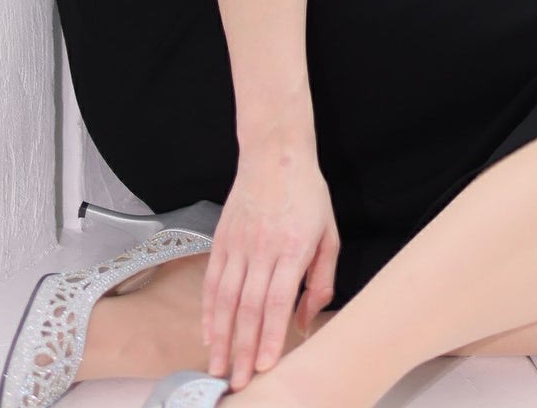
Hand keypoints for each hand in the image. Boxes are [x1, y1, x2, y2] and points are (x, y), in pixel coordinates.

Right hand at [202, 136, 339, 391]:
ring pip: (226, 299)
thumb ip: (321, 281)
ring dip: (221, 337)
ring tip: (217, 368)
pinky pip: (212, 281)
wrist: (276, 154)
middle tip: (237, 382)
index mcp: (294, 247)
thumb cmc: (308, 195)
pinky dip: (208, 311)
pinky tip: (208, 333)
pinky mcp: (222, 239)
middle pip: (249, 307)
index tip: (266, 365)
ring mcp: (239, 244)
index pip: (278, 300)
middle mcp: (263, 248)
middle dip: (243, 349)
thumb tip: (304, 322)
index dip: (271, 335)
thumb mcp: (328, 234)